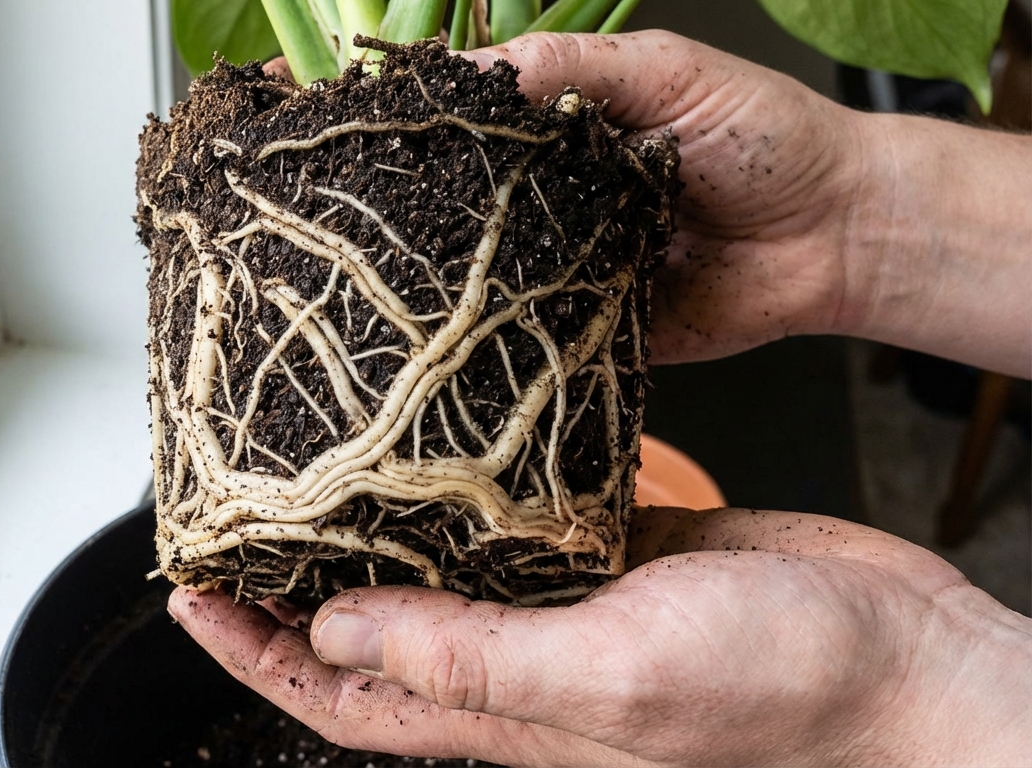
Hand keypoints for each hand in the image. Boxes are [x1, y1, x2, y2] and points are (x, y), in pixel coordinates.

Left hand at [168, 507, 1031, 765]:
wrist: (899, 659)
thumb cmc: (780, 696)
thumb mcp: (605, 683)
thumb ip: (468, 661)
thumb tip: (337, 633)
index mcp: (498, 710)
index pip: (335, 688)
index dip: (251, 648)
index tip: (191, 590)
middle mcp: (515, 662)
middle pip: (368, 624)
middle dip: (293, 576)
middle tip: (236, 509)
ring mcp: (562, 603)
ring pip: (434, 566)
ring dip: (369, 524)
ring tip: (313, 461)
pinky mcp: (612, 550)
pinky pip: (516, 519)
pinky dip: (466, 485)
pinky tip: (438, 439)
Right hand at [456, 32, 1031, 374]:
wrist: (841, 232)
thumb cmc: (769, 137)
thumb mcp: (666, 72)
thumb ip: (571, 67)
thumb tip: (471, 71)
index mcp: (568, 135)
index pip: (482, 135)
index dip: (441, 137)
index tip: (394, 141)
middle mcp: (561, 202)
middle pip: (480, 211)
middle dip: (447, 215)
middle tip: (405, 217)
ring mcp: (576, 268)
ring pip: (503, 278)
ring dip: (480, 278)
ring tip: (439, 273)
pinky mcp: (599, 329)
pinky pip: (548, 336)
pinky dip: (527, 333)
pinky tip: (497, 324)